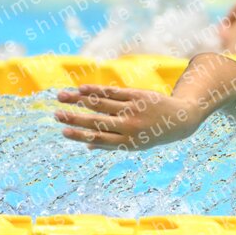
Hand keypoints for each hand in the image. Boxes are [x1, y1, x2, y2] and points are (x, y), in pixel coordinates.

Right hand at [55, 85, 202, 150]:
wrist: (180, 119)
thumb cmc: (152, 133)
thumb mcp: (136, 143)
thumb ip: (112, 143)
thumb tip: (86, 145)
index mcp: (128, 142)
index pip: (99, 139)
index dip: (80, 136)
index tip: (63, 132)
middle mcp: (130, 126)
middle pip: (97, 122)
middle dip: (74, 118)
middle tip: (56, 115)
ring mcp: (134, 110)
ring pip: (102, 104)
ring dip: (79, 100)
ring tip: (61, 97)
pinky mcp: (137, 96)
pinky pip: (113, 92)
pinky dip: (95, 90)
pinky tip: (81, 89)